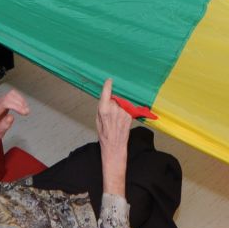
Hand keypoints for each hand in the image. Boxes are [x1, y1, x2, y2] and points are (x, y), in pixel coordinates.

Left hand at [0, 89, 28, 141]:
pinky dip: (19, 98)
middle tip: (27, 112)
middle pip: (8, 97)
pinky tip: (22, 105)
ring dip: (20, 100)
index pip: (5, 103)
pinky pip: (12, 95)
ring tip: (25, 109)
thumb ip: (3, 126)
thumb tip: (11, 117)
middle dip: (20, 103)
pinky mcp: (2, 100)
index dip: (16, 106)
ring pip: (11, 94)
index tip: (24, 112)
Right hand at [95, 78, 132, 197]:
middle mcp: (115, 109)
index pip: (107, 93)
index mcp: (104, 110)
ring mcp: (124, 113)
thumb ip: (103, 107)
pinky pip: (127, 108)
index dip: (108, 86)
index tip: (110, 80)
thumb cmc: (104, 134)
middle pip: (115, 98)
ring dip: (120, 107)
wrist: (115, 146)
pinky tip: (121, 120)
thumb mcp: (98, 120)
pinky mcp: (130, 116)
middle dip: (113, 101)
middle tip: (110, 112)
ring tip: (116, 119)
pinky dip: (124, 111)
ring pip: (122, 103)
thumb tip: (107, 98)